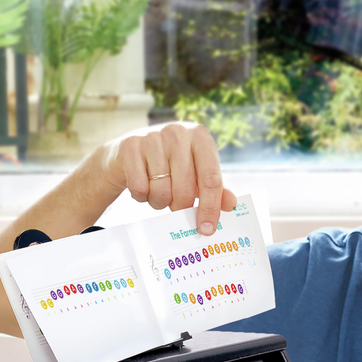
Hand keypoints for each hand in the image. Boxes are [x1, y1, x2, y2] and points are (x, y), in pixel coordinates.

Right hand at [100, 121, 236, 235]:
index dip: (210, 208)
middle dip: (180, 207)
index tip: (206, 229)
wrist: (129, 152)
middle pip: (185, 190)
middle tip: (175, 205)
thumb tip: (232, 204)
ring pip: (161, 192)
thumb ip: (215, 188)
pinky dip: (141, 196)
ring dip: (159, 201)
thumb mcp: (196, 171)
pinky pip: (139, 188)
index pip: (211, 179)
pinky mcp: (130, 146)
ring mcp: (152, 137)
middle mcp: (178, 132)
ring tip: (157, 190)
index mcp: (200, 136)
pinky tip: (142, 183)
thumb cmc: (170, 164)